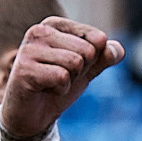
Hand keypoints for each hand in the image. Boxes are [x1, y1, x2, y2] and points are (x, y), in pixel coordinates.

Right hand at [0, 15, 121, 140]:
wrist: (32, 116)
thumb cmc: (57, 86)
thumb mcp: (87, 69)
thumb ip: (105, 57)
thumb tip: (117, 51)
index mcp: (55, 24)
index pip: (98, 38)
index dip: (92, 60)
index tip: (71, 68)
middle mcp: (39, 31)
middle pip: (88, 51)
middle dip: (81, 71)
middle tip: (60, 78)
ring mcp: (29, 49)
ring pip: (75, 63)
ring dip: (70, 81)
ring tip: (51, 83)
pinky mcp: (24, 69)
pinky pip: (62, 77)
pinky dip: (60, 90)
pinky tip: (44, 90)